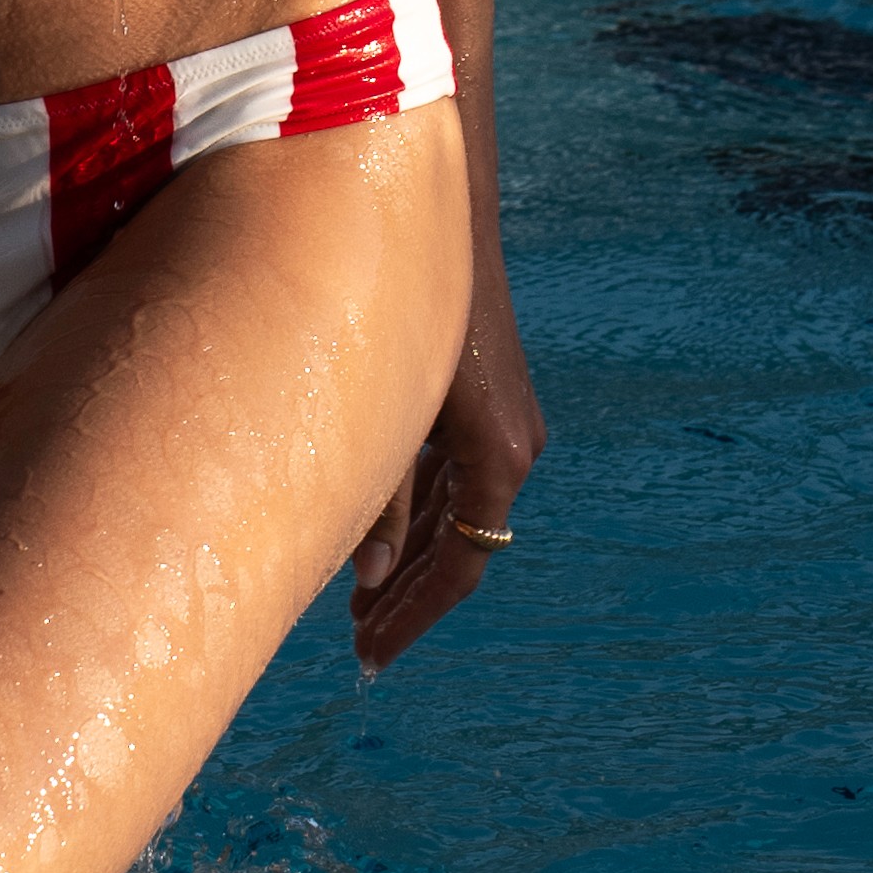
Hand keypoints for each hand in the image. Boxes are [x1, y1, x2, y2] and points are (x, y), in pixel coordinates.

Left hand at [349, 259, 541, 677]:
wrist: (440, 217)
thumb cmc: (398, 304)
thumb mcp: (385, 414)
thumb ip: (378, 499)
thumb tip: (365, 581)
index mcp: (497, 458)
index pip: (459, 568)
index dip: (412, 617)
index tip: (371, 655)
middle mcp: (514, 446)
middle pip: (460, 547)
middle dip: (405, 595)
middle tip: (358, 640)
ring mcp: (505, 424)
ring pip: (456, 514)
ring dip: (409, 557)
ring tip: (358, 601)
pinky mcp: (487, 403)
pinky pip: (456, 477)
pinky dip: (420, 513)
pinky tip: (378, 535)